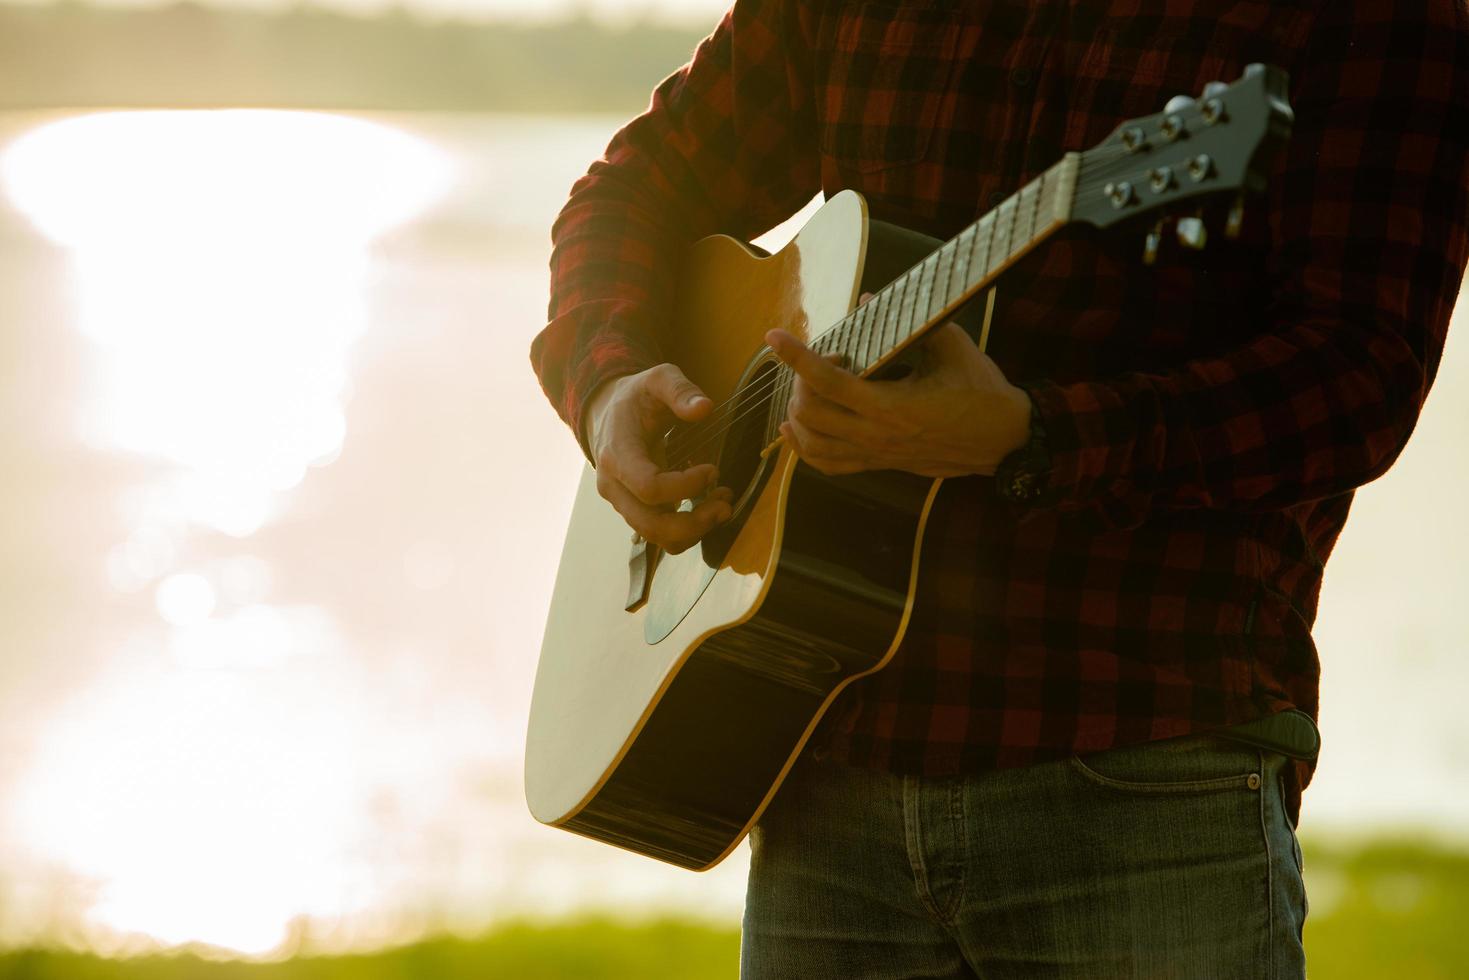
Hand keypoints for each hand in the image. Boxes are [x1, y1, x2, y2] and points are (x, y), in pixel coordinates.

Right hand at [586, 364, 733, 553]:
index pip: (648, 486)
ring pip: (656, 536)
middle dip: (693, 523)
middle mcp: (614, 485)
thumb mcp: (657, 379)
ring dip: (695, 530)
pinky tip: (710, 506)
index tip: (712, 469)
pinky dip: (689, 530)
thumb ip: (679, 389)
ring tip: (723, 506)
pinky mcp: (636, 511)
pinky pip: (661, 534)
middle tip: (726, 505)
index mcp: (617, 454)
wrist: (608, 415)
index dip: (685, 486)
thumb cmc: (636, 398)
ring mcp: (623, 502)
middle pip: (650, 524)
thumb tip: (704, 408)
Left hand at [765, 307, 1031, 477]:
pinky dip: (804, 448)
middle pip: (809, 415)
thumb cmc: (981, 390)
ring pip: (812, 445)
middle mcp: (877, 435)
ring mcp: (876, 454)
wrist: (1004, 440)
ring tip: (805, 389)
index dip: (796, 358)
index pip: (828, 382)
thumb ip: (908, 323)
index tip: (774, 336)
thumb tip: (866, 300)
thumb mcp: (952, 346)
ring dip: (797, 415)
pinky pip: (829, 465)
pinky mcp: (879, 465)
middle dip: (799, 383)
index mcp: (892, 405)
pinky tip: (794, 429)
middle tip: (819, 361)